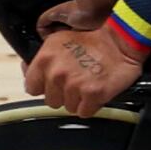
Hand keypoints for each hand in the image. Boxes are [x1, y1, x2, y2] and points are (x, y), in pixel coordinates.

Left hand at [25, 17, 143, 114]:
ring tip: (89, 83)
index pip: (32, 87)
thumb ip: (43, 58)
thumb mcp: (59, 40)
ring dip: (78, 100)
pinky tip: (96, 91)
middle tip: (77, 81)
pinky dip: (91, 105)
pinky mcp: (92, 95)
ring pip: (68, 107)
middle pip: (51, 101)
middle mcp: (57, 73)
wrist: (122, 39)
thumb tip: (28, 70)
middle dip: (63, 94)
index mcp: (45, 59)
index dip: (44, 86)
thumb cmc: (93, 38)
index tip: (53, 83)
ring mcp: (74, 86)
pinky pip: (85, 112)